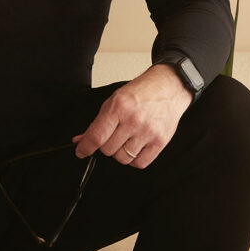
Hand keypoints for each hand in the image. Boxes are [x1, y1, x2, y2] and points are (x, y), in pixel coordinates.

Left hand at [71, 64, 192, 168]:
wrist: (168, 87)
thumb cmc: (141, 92)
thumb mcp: (114, 100)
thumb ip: (98, 122)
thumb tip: (81, 140)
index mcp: (119, 107)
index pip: (97, 136)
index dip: (85, 148)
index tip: (81, 152)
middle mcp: (133, 120)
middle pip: (108, 150)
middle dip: (106, 145)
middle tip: (113, 135)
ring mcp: (148, 132)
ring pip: (123, 159)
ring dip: (120, 153)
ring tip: (126, 139)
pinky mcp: (160, 141)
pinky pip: (140, 163)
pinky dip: (134, 159)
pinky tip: (136, 147)